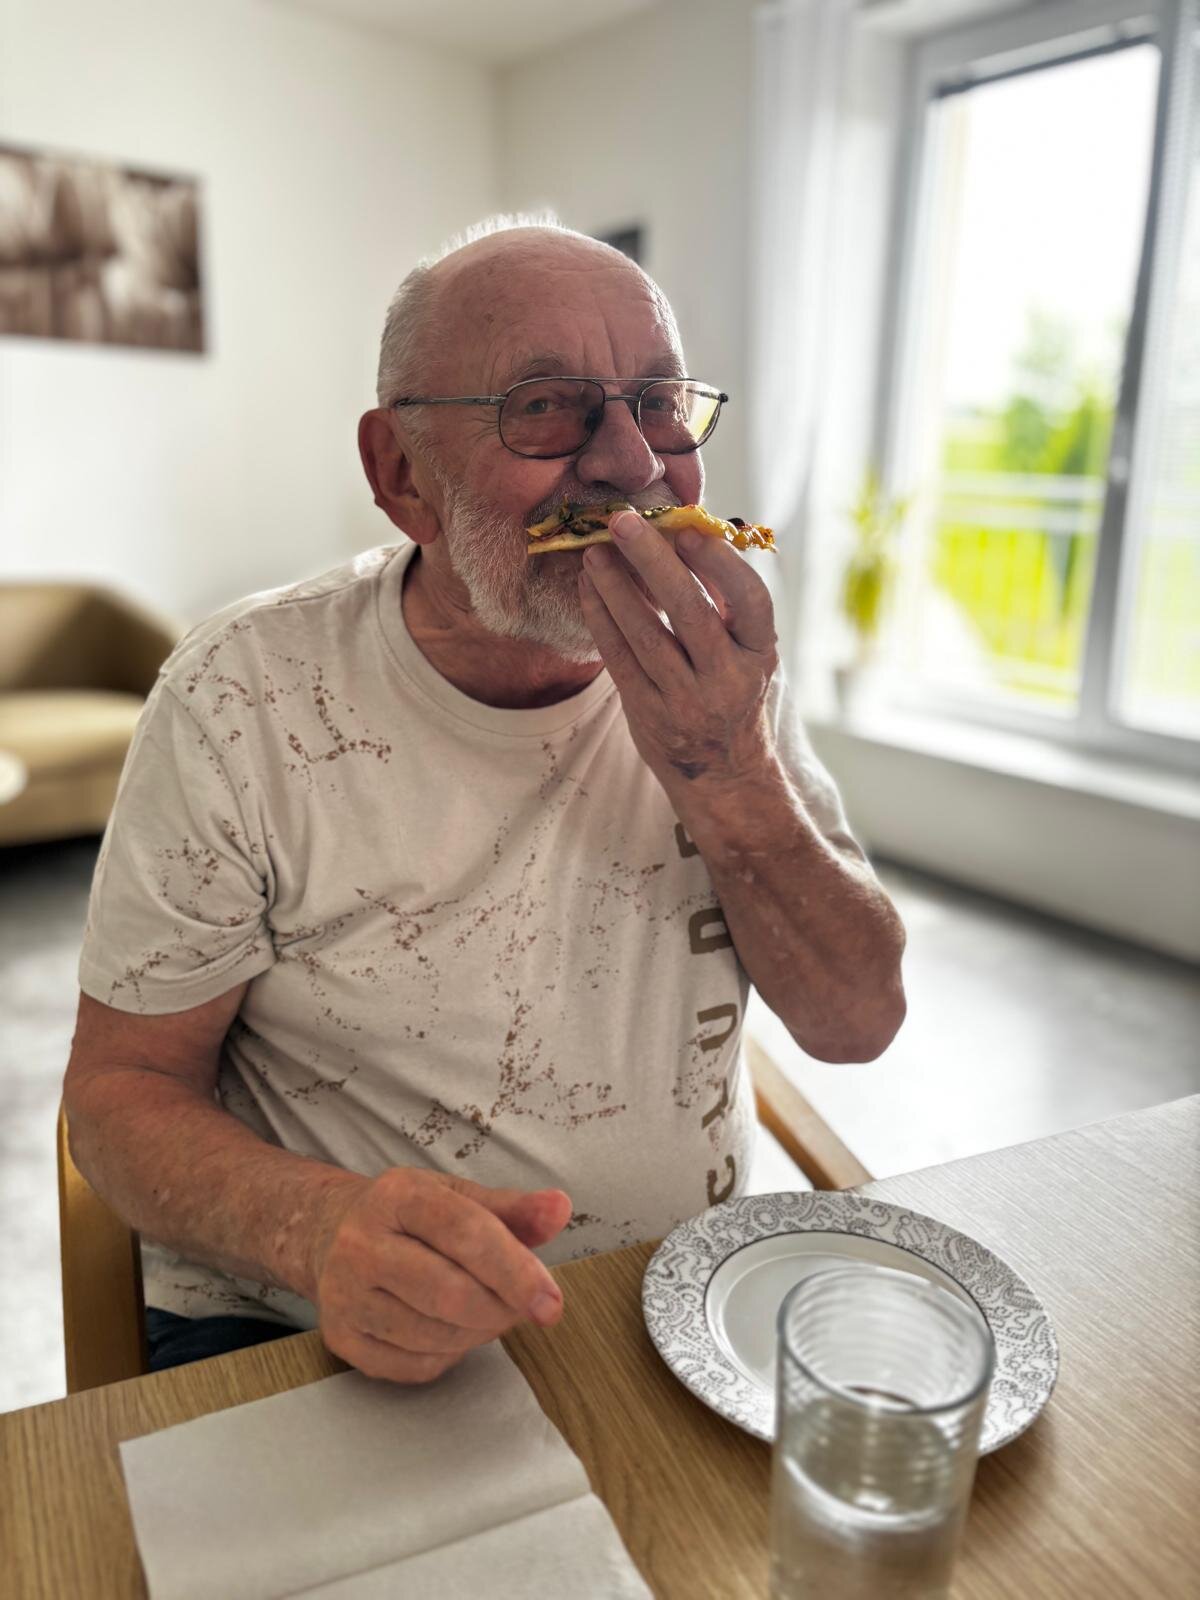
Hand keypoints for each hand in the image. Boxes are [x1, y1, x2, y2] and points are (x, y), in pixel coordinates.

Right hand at [308, 1168, 572, 1382]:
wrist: (331, 1235)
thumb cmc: (411, 1217)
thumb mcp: (459, 1197)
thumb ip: (513, 1208)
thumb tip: (560, 1208)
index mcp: (397, 1195)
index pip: (465, 1233)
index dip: (515, 1271)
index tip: (551, 1302)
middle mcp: (361, 1243)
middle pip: (449, 1293)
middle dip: (502, 1309)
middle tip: (525, 1308)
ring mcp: (344, 1295)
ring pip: (434, 1335)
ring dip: (480, 1333)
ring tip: (490, 1312)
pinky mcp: (341, 1338)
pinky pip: (415, 1365)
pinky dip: (450, 1355)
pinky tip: (453, 1330)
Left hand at [578, 510, 778, 791]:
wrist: (723, 775)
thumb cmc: (734, 694)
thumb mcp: (749, 653)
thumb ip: (726, 603)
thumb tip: (685, 532)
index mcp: (761, 654)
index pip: (752, 601)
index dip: (720, 564)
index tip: (686, 529)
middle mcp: (729, 679)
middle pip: (690, 612)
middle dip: (652, 561)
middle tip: (622, 521)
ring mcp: (688, 702)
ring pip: (646, 635)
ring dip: (615, 587)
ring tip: (593, 552)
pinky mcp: (649, 716)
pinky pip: (619, 659)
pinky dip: (601, 619)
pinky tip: (588, 589)